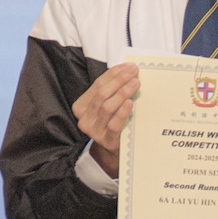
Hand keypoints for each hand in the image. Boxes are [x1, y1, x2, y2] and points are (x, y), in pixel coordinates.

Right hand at [71, 63, 140, 177]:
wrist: (111, 151)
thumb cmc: (111, 122)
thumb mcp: (106, 106)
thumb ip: (111, 91)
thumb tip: (128, 70)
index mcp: (81, 106)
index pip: (98, 85)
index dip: (113, 74)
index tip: (128, 66)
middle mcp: (84, 118)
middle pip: (102, 94)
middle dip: (119, 81)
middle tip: (134, 72)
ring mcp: (94, 130)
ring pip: (107, 107)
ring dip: (122, 93)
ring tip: (136, 84)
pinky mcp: (106, 141)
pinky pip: (114, 124)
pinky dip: (122, 112)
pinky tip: (131, 103)